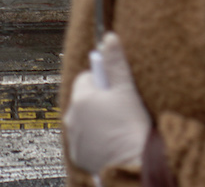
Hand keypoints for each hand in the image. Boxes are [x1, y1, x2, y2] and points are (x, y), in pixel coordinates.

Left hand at [64, 32, 152, 174]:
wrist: (132, 166)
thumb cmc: (130, 129)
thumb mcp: (126, 90)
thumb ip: (116, 63)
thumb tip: (109, 38)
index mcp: (81, 98)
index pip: (87, 77)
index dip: (104, 81)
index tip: (116, 89)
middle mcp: (72, 117)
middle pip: (85, 98)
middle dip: (100, 100)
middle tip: (120, 108)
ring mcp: (74, 138)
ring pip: (85, 120)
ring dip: (97, 119)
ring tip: (117, 126)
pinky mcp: (78, 156)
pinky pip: (85, 140)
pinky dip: (96, 139)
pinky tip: (111, 140)